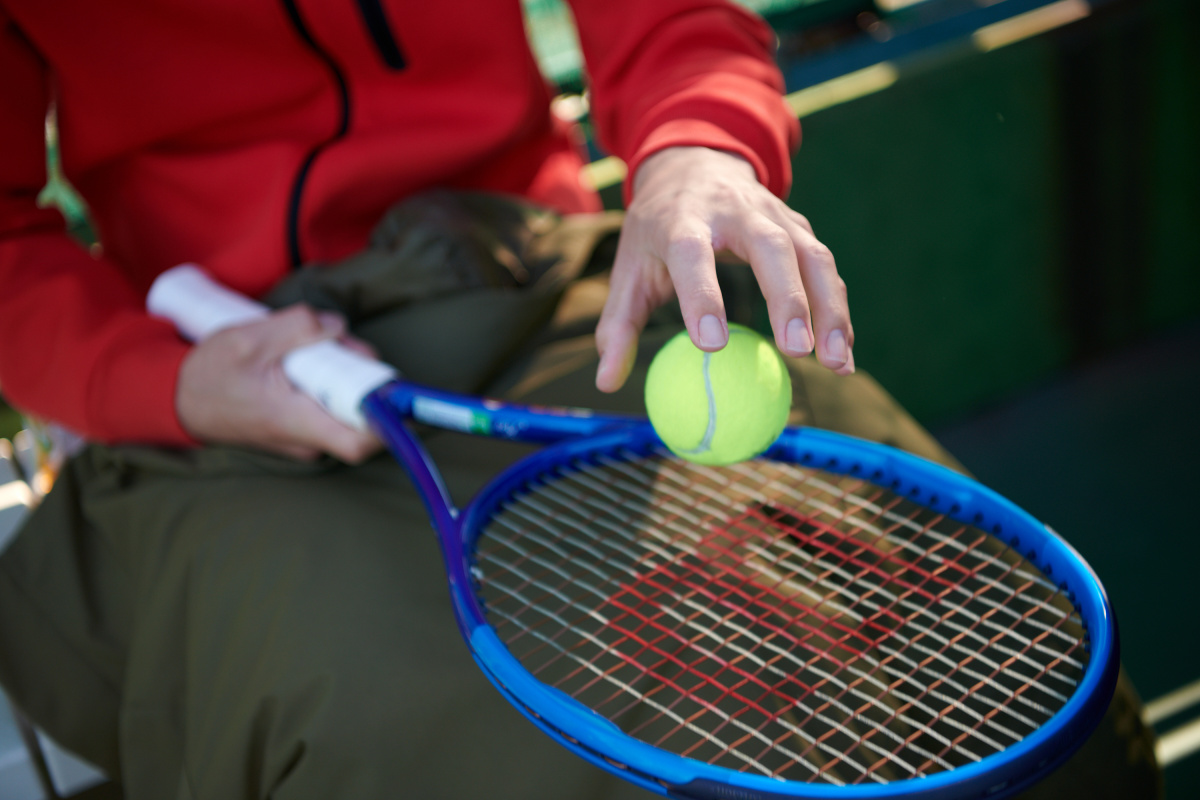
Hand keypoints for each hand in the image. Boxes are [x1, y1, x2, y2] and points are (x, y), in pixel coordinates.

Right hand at [176, 305, 381, 462]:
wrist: (178, 399)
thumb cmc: (209, 376)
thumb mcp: (248, 339)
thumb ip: (298, 327)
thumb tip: (338, 327)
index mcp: (296, 422)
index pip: (360, 441)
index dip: (387, 420)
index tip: (392, 389)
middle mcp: (307, 439)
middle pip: (360, 413)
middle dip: (361, 373)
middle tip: (338, 341)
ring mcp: (305, 436)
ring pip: (345, 405)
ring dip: (342, 371)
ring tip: (314, 344)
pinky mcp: (301, 427)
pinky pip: (329, 405)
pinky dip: (327, 379)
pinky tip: (306, 358)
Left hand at [595, 146, 852, 390]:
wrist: (694, 164)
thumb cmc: (658, 230)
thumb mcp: (630, 268)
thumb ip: (619, 325)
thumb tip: (606, 383)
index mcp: (682, 219)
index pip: (692, 253)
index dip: (702, 296)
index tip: (711, 344)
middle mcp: (735, 211)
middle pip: (770, 248)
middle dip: (787, 298)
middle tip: (795, 352)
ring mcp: (775, 215)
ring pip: (812, 257)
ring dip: (829, 309)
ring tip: (836, 361)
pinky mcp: (800, 227)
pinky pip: (826, 270)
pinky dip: (838, 310)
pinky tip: (844, 354)